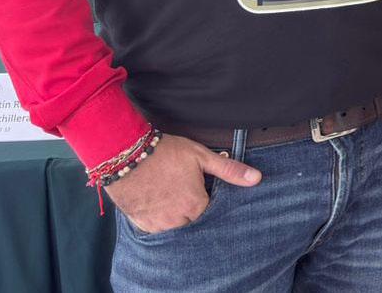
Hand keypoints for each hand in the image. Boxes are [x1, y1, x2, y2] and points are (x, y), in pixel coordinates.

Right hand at [105, 135, 260, 233]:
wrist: (125, 154)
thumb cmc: (165, 153)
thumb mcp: (201, 156)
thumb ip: (229, 170)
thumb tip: (256, 178)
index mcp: (196, 204)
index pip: (210, 210)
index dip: (206, 197)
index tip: (200, 186)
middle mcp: (178, 219)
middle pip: (193, 220)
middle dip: (191, 207)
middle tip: (182, 188)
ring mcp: (158, 224)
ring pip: (175, 226)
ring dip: (175, 214)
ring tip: (169, 193)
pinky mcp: (141, 224)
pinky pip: (156, 228)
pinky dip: (158, 218)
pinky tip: (156, 200)